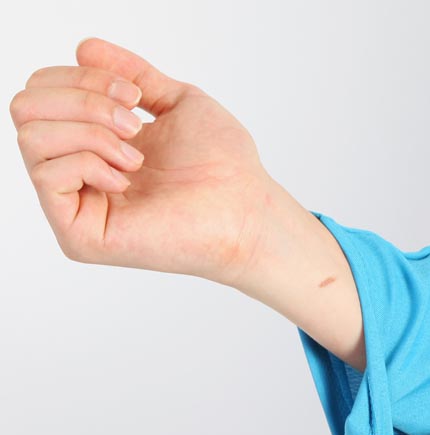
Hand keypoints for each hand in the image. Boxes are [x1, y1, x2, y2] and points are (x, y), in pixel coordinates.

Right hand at [10, 36, 274, 284]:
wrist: (247, 209)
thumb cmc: (224, 166)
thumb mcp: (176, 101)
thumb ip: (129, 75)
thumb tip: (82, 48)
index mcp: (95, 144)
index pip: (43, 91)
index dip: (80, 78)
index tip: (134, 96)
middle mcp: (79, 174)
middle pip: (26, 107)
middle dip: (81, 100)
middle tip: (135, 124)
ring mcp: (76, 208)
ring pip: (32, 137)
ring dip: (90, 131)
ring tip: (137, 155)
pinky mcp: (79, 237)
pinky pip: (48, 176)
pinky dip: (89, 163)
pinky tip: (127, 181)